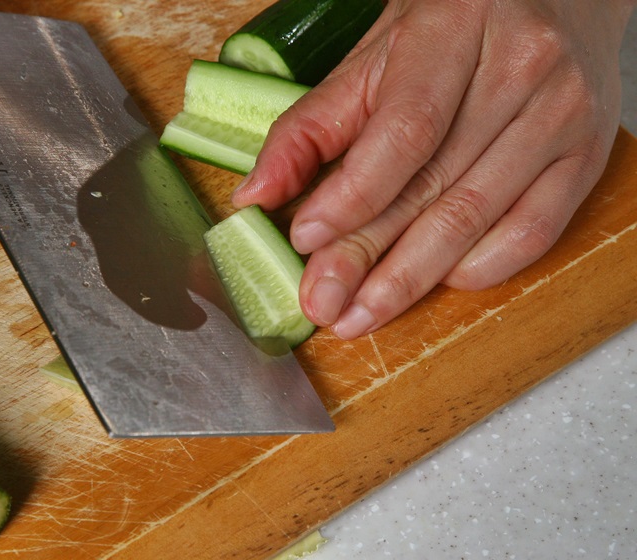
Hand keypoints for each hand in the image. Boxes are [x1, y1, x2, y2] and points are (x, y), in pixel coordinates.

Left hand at [232, 0, 634, 339]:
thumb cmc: (450, 27)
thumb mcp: (372, 58)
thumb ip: (311, 125)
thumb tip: (257, 195)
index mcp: (455, 27)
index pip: (402, 130)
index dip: (352, 194)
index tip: (304, 239)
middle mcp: (520, 68)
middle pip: (435, 184)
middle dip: (370, 256)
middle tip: (324, 305)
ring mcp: (562, 114)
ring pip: (479, 216)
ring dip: (412, 279)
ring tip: (360, 315)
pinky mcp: (587, 154)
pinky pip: (535, 230)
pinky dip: (480, 268)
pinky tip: (434, 285)